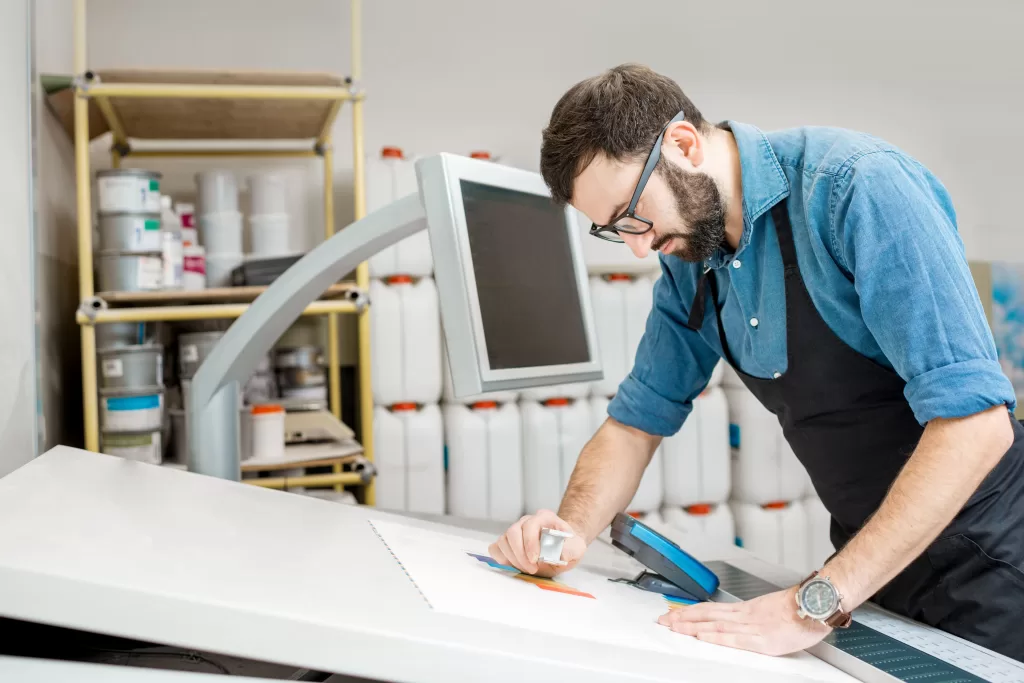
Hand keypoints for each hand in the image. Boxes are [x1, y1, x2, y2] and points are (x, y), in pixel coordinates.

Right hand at [488, 509, 587, 577]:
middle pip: (512, 532)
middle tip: (531, 569)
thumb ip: (571, 550)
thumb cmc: (568, 547)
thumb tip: (560, 554)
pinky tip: (514, 566)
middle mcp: (526, 521)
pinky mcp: (507, 543)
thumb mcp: (577, 548)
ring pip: (503, 541)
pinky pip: (495, 548)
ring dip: (512, 559)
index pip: (530, 525)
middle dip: (520, 554)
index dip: (530, 542)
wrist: (561, 550)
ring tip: (526, 569)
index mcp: (544, 518)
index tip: (535, 560)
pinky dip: (501, 559)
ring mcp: (514, 531)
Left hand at [657, 587, 830, 655]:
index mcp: (746, 609)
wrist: (818, 604)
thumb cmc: (799, 608)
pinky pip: (735, 638)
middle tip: (663, 620)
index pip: (710, 609)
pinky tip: (702, 637)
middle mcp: (745, 615)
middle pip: (707, 615)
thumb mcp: (769, 609)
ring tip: (673, 627)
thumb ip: (752, 616)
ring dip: (692, 626)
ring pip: (715, 625)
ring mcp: (753, 626)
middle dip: (683, 618)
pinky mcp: (764, 640)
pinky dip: (716, 637)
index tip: (672, 613)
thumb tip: (738, 622)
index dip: (689, 611)